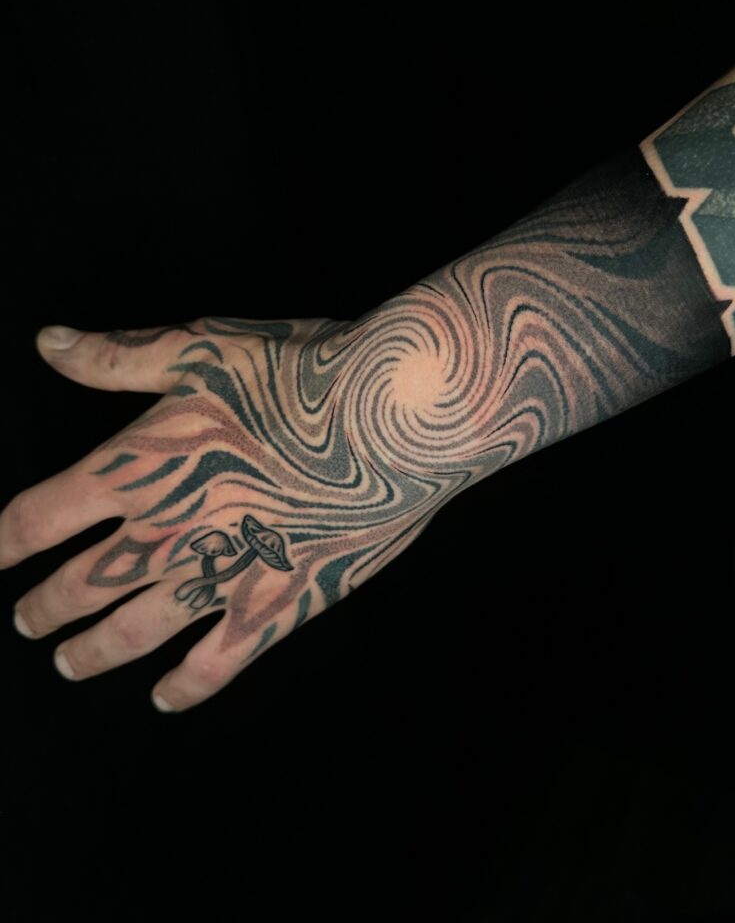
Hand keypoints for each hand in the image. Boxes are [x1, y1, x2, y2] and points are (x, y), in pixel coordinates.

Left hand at [2, 314, 446, 711]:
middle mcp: (165, 533)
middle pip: (78, 585)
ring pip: (132, 634)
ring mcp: (219, 577)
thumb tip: (47, 341)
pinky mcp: (275, 606)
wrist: (391, 420)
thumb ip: (117, 357)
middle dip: (43, 607)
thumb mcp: (200, 348)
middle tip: (27, 622)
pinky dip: (185, 687)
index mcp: (136, 468)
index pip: (38, 519)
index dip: (3, 543)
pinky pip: (216, 665)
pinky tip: (166, 698)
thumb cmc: (300, 374)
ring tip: (68, 664)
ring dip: (92, 652)